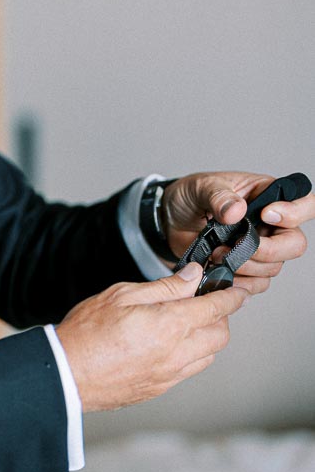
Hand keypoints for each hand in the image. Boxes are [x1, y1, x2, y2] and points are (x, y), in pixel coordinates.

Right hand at [57, 263, 245, 412]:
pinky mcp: (159, 388)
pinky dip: (191, 355)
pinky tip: (171, 344)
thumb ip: (163, 287)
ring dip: (206, 338)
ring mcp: (169, 375)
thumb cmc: (87, 332)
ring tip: (186, 323)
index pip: (216, 309)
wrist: (66, 374)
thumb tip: (192, 276)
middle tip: (204, 303)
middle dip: (220, 317)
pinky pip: (189, 371)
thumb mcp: (122, 295)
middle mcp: (176, 353)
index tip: (237, 291)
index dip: (231, 297)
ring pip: (208, 356)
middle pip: (220, 335)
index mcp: (170, 325)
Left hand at [162, 171, 314, 293]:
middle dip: (267, 250)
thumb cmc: (190, 197)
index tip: (266, 215)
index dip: (295, 213)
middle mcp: (270, 224)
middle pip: (294, 244)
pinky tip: (219, 270)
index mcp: (267, 195)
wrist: (168, 220)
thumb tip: (236, 211)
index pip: (304, 203)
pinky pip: (256, 283)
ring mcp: (260, 248)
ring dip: (245, 266)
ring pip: (273, 267)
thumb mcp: (200, 188)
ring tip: (217, 253)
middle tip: (238, 246)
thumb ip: (218, 196)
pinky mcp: (246, 268)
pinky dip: (238, 281)